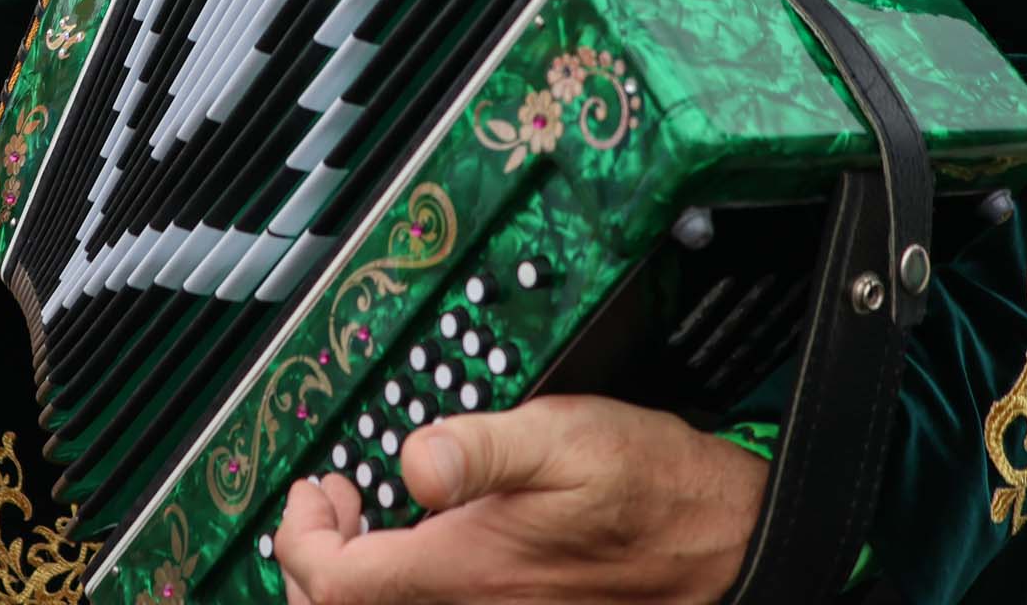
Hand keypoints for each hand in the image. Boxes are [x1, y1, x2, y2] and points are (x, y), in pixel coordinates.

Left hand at [275, 396, 764, 604]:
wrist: (725, 546)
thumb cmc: (650, 491)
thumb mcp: (564, 437)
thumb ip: (478, 447)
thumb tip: (412, 458)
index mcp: (465, 574)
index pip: (335, 583)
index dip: (302, 537)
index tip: (317, 491)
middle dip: (313, 564)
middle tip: (332, 503)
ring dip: (354, 583)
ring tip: (365, 524)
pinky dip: (402, 595)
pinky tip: (423, 554)